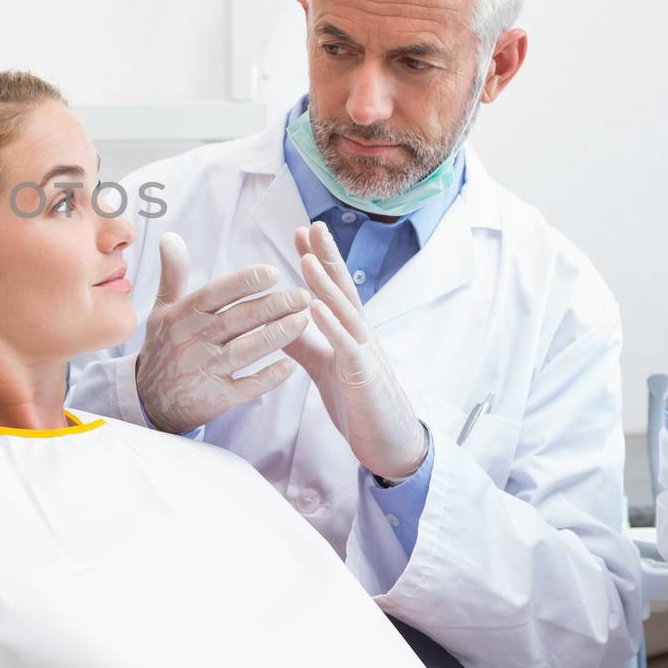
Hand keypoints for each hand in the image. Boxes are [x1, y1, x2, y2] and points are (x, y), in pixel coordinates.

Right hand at [135, 233, 311, 433]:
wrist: (150, 399)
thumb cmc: (163, 347)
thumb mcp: (163, 309)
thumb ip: (173, 274)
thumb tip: (170, 236)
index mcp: (182, 316)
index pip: (215, 294)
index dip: (243, 283)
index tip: (272, 272)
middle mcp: (193, 341)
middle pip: (237, 320)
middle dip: (272, 306)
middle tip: (303, 295)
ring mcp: (205, 370)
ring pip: (246, 350)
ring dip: (276, 336)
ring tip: (304, 321)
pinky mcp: (217, 397)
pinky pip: (248, 386)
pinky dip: (270, 377)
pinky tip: (292, 364)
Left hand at [282, 221, 428, 482]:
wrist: (390, 444)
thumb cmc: (359, 402)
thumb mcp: (325, 367)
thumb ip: (303, 343)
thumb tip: (277, 319)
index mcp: (350, 331)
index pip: (332, 287)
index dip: (318, 259)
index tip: (300, 230)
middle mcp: (361, 335)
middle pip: (343, 288)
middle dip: (327, 256)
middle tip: (311, 224)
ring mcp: (365, 353)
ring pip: (345, 311)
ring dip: (325, 284)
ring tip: (305, 257)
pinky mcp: (364, 376)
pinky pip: (347, 346)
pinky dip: (331, 325)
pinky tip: (314, 307)